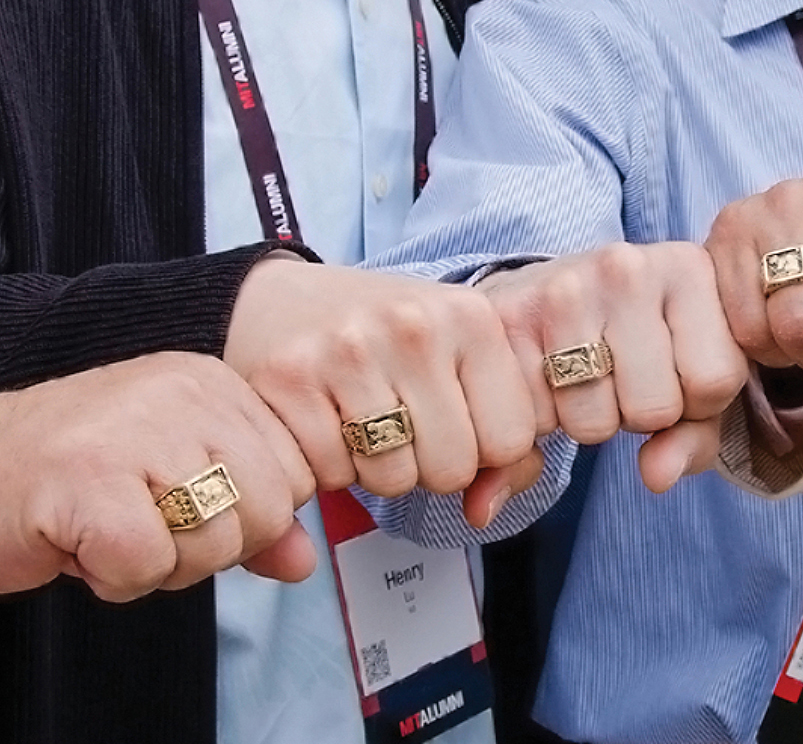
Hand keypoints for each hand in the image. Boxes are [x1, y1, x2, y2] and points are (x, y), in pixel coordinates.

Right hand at [0, 352, 316, 599]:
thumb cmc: (71, 485)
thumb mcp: (175, 489)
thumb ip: (248, 519)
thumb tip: (304, 562)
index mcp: (212, 386)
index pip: (296, 477)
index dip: (246, 519)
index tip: (181, 509)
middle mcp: (181, 394)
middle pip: (268, 513)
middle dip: (209, 549)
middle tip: (143, 529)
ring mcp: (134, 430)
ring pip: (216, 542)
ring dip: (159, 566)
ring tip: (108, 532)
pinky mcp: (87, 479)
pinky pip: (148, 563)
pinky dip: (115, 579)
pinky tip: (79, 545)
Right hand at [227, 255, 539, 528]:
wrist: (278, 300)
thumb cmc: (389, 343)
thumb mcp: (463, 361)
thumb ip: (504, 438)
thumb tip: (483, 513)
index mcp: (473, 317)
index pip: (513, 442)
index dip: (483, 450)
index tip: (456, 421)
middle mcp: (416, 327)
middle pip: (453, 470)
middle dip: (430, 466)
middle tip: (402, 425)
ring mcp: (349, 349)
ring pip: (392, 480)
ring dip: (378, 470)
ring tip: (363, 422)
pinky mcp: (289, 378)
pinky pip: (332, 476)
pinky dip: (329, 468)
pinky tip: (324, 424)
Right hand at [476, 242, 753, 492]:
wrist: (540, 295)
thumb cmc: (637, 342)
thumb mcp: (687, 378)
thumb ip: (694, 439)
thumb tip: (656, 477)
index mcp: (689, 267)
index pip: (714, 382)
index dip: (695, 401)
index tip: (673, 372)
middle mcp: (627, 267)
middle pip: (654, 407)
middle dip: (639, 413)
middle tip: (620, 376)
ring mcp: (562, 288)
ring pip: (594, 421)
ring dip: (589, 420)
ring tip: (584, 375)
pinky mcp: (505, 318)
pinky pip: (537, 421)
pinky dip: (541, 420)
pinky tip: (544, 379)